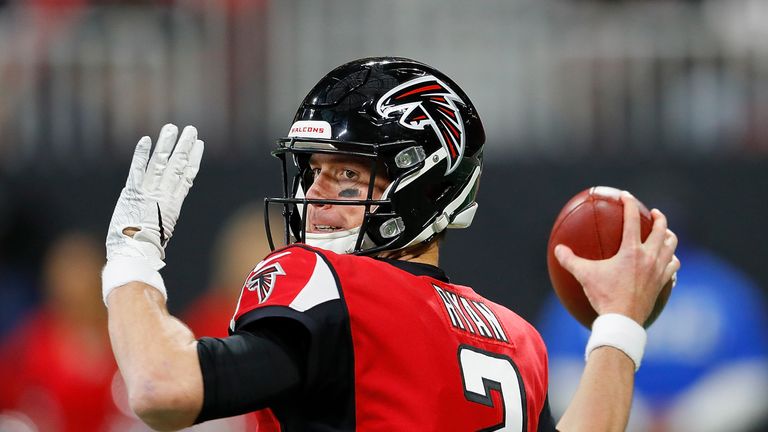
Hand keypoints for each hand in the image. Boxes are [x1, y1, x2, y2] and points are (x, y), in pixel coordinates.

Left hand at [106, 124, 203, 269]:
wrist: (135, 254)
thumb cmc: (144, 250)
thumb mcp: (160, 232)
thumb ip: (162, 220)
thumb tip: (165, 218)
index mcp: (172, 205)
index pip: (186, 177)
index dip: (193, 160)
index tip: (199, 146)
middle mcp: (163, 195)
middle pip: (177, 166)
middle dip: (184, 146)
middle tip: (191, 130)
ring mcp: (149, 193)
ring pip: (161, 164)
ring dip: (167, 144)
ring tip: (172, 128)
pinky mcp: (133, 192)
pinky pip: (137, 169)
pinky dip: (142, 155)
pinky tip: (147, 140)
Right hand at [554, 191, 679, 323]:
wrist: (623, 320)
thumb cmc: (604, 296)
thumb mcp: (584, 275)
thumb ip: (569, 260)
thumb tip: (558, 249)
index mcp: (632, 250)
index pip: (632, 220)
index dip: (629, 204)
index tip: (626, 196)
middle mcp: (649, 257)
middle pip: (662, 230)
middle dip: (659, 219)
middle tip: (654, 214)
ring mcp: (659, 271)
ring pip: (671, 247)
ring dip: (669, 238)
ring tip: (664, 234)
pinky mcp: (662, 284)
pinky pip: (672, 268)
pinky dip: (671, 261)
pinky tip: (668, 263)